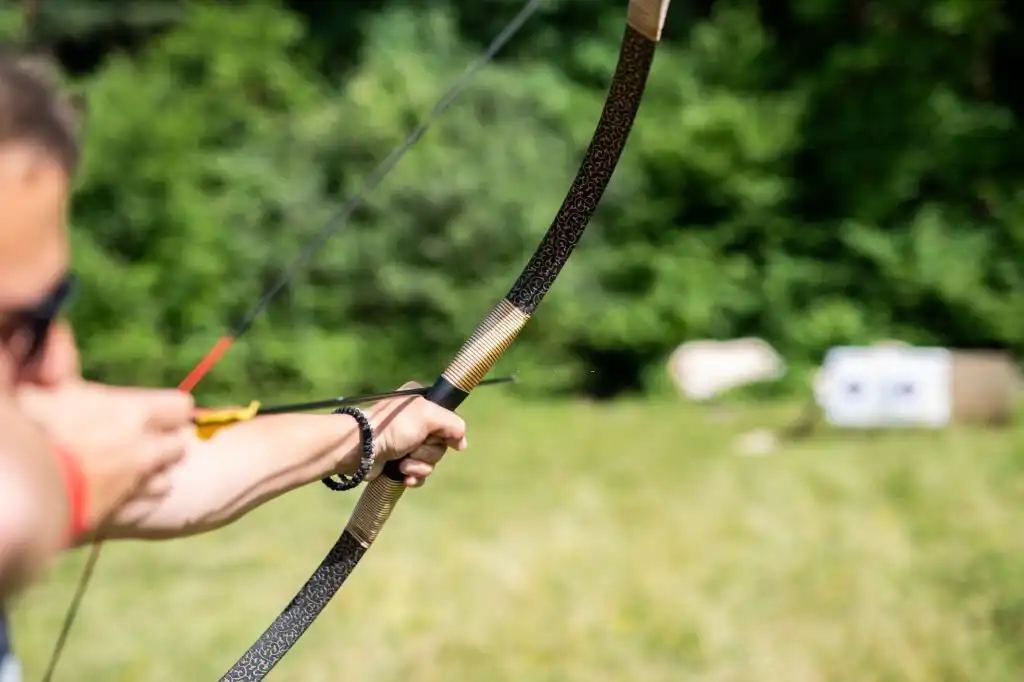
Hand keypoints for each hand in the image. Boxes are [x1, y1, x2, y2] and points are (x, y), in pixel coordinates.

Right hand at [17, 380, 193, 532]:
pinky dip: (133, 501)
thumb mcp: (42, 388)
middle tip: (130, 439)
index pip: (182, 407)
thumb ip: (59, 366)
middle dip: (161, 442)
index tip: (148, 410)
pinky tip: (111, 494)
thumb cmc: (30, 431)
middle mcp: (145, 452)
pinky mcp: (122, 517)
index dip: (167, 408)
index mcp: (135, 414)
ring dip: (150, 475)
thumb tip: (59, 338)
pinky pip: (142, 507)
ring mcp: (136, 488)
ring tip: (119, 468)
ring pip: (164, 481)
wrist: (20, 492)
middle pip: (179, 446)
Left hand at [365, 382, 467, 486]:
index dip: (448, 434)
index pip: (448, 421)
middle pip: (441, 444)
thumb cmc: (392, 427)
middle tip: (413, 448)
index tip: (446, 440)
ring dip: (419, 465)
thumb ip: (453, 424)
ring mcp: (406, 442)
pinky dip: (413, 476)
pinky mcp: (398, 461)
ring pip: (430, 461)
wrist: (361, 449)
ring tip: (403, 463)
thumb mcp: (428, 415)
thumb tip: (462, 443)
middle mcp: (415, 421)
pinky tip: (404, 476)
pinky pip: (418, 473)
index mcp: (422, 403)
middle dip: (428, 452)